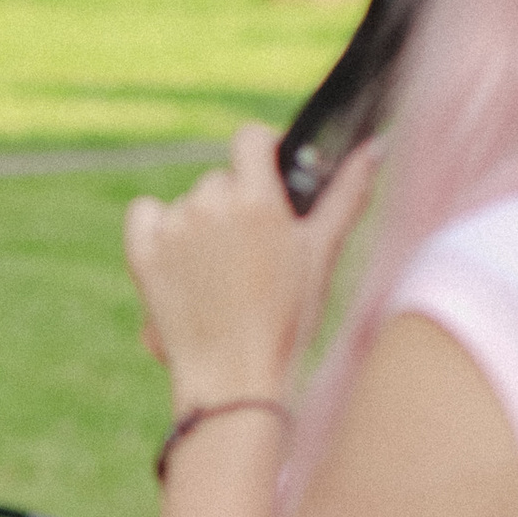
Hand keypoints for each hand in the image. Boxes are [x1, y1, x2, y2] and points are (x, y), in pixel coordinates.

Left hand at [125, 126, 378, 404]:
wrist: (234, 378)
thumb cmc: (286, 320)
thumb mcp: (322, 254)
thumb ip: (347, 195)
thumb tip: (374, 147)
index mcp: (256, 200)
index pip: (249, 138)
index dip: (261, 153)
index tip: (268, 178)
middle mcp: (209, 205)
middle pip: (221, 179)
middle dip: (236, 204)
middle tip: (252, 252)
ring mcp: (173, 228)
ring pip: (188, 203)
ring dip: (202, 224)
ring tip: (221, 272)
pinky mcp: (142, 253)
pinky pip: (146, 214)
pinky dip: (159, 229)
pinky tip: (181, 261)